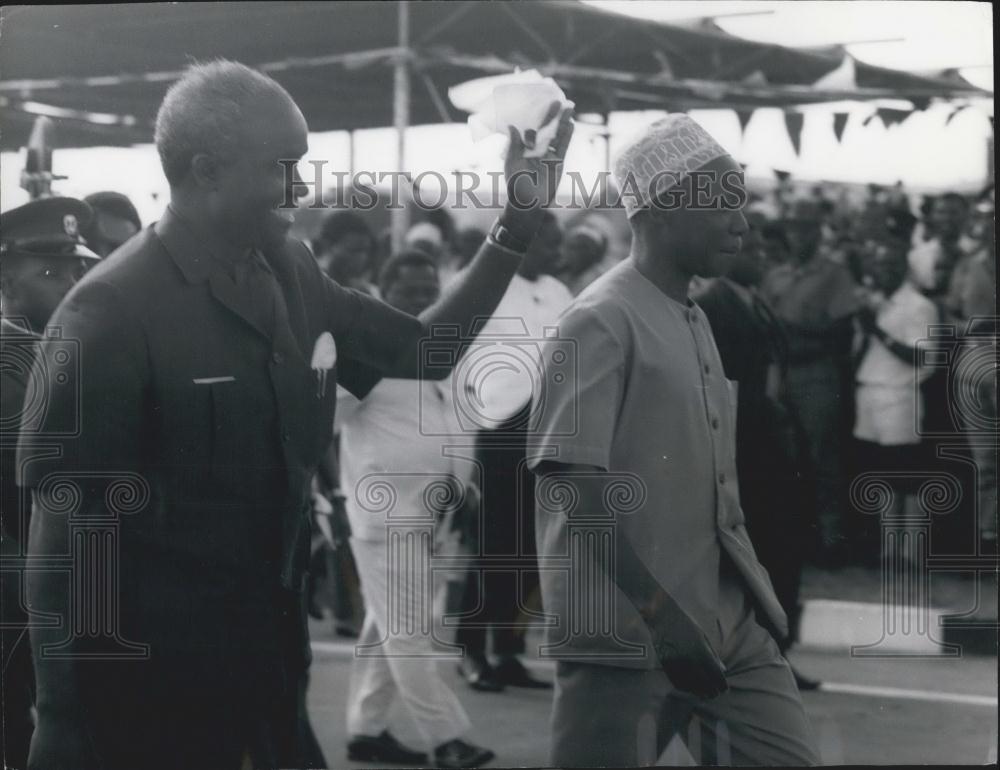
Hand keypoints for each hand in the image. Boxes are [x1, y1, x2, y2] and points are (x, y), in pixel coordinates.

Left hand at [501, 101, 574, 239]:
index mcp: (522, 146)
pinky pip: (563, 146)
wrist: (528, 203)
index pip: (528, 127)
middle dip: (550, 114)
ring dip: (562, 121)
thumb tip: (512, 126)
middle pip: (545, 127)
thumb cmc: (516, 183)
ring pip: (556, 134)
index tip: (535, 106)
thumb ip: (514, 144)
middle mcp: (536, 148)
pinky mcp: (558, 161)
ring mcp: (548, 153)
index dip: (532, 117)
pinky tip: (571, 124)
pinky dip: (567, 135)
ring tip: (569, 107)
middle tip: (556, 100)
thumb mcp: (512, 162)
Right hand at [640, 591, 727, 697]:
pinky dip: (686, 688)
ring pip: (691, 686)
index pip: (716, 676)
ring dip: (699, 692)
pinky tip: (691, 688)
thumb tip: (723, 670)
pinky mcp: (666, 665)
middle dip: (712, 691)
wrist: (663, 616)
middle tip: (715, 694)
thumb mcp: (703, 637)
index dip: (721, 685)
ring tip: (704, 694)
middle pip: (705, 684)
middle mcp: (690, 660)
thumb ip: (713, 654)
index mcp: (702, 652)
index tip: (724, 689)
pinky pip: (678, 682)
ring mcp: (677, 663)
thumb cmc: (686, 625)